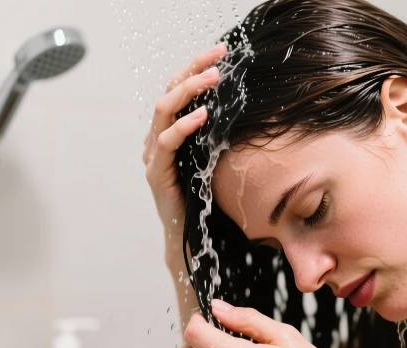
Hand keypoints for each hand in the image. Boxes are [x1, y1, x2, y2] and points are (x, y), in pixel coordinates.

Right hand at [142, 43, 226, 244]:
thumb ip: (221, 136)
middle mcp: (158, 138)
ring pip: (164, 111)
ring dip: (189, 91)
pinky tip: (202, 116)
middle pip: (169, 92)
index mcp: (171, 131)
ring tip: (213, 78)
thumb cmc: (208, 198)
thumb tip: (252, 111)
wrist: (193, 237)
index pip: (179, 90)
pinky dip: (183, 127)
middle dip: (193, 71)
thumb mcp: (217, 158)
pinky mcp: (156, 174)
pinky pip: (166, 143)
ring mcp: (154, 155)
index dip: (196, 68)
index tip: (222, 52)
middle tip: (218, 56)